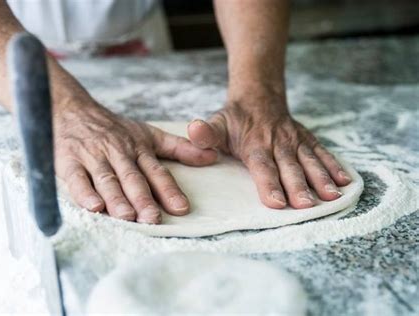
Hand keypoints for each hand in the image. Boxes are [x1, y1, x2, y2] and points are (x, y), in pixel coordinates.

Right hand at [53, 102, 216, 222]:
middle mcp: (118, 154)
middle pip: (132, 178)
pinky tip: (94, 207)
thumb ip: (180, 147)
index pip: (156, 172)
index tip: (181, 208)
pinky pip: (77, 179)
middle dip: (143, 199)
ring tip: (127, 217)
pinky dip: (84, 193)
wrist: (72, 110)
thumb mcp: (149, 134)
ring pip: (107, 180)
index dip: (169, 190)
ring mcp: (93, 158)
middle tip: (153, 218)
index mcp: (138, 149)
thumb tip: (212, 157)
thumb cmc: (114, 128)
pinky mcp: (69, 162)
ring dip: (117, 199)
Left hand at [187, 93, 351, 208]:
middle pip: (289, 168)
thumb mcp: (217, 124)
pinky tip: (346, 181)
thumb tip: (193, 130)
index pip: (263, 167)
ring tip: (332, 196)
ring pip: (310, 161)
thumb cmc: (235, 119)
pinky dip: (334, 166)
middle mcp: (278, 143)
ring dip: (321, 179)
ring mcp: (295, 141)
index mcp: (255, 144)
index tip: (276, 202)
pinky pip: (323, 152)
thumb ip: (206, 134)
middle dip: (299, 187)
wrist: (258, 95)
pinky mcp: (307, 140)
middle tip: (307, 206)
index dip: (269, 184)